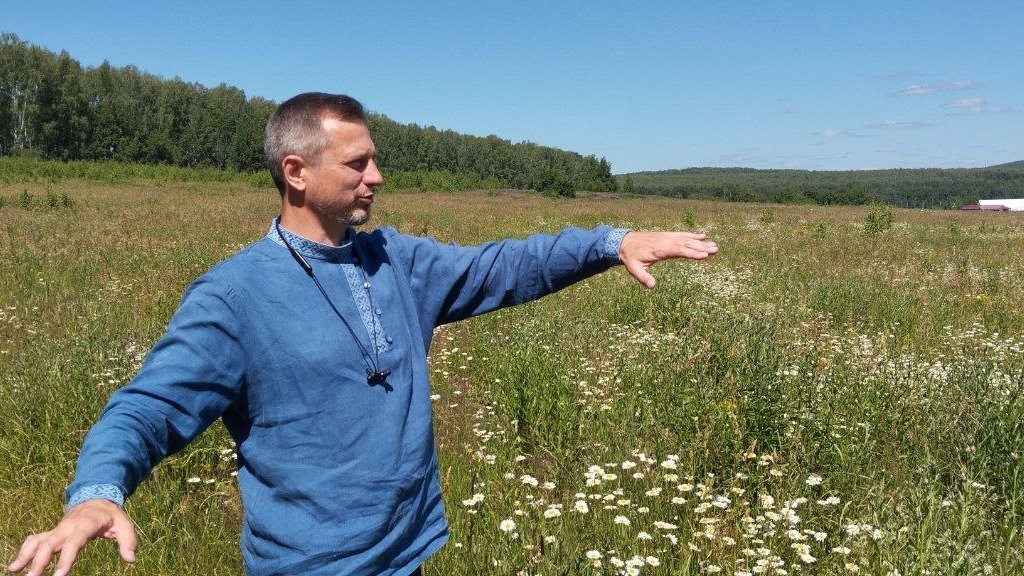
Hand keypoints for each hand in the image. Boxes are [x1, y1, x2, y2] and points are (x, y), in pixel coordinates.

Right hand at [8, 500, 136, 575]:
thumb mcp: (124, 525)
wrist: (97, 499)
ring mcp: (58, 529)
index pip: (74, 543)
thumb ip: (128, 541)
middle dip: (40, 561)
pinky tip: (16, 565)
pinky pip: (35, 539)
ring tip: (15, 570)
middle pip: (50, 543)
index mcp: (86, 524)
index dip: (66, 559)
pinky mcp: (53, 532)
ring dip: (26, 555)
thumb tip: (131, 559)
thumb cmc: (111, 516)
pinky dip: (25, 550)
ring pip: (39, 541)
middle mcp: (68, 526)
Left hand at [619, 231, 718, 287]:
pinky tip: (703, 236)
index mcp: (659, 249)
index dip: (691, 253)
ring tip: (714, 245)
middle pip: (686, 244)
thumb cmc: (630, 257)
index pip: (678, 251)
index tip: (704, 256)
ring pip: (686, 238)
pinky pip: (682, 234)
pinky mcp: (667, 235)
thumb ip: (642, 277)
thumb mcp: (633, 269)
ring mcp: (667, 237)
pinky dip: (693, 235)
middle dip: (701, 247)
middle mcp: (665, 241)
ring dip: (701, 242)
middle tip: (716, 250)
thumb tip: (652, 286)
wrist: (624, 242)